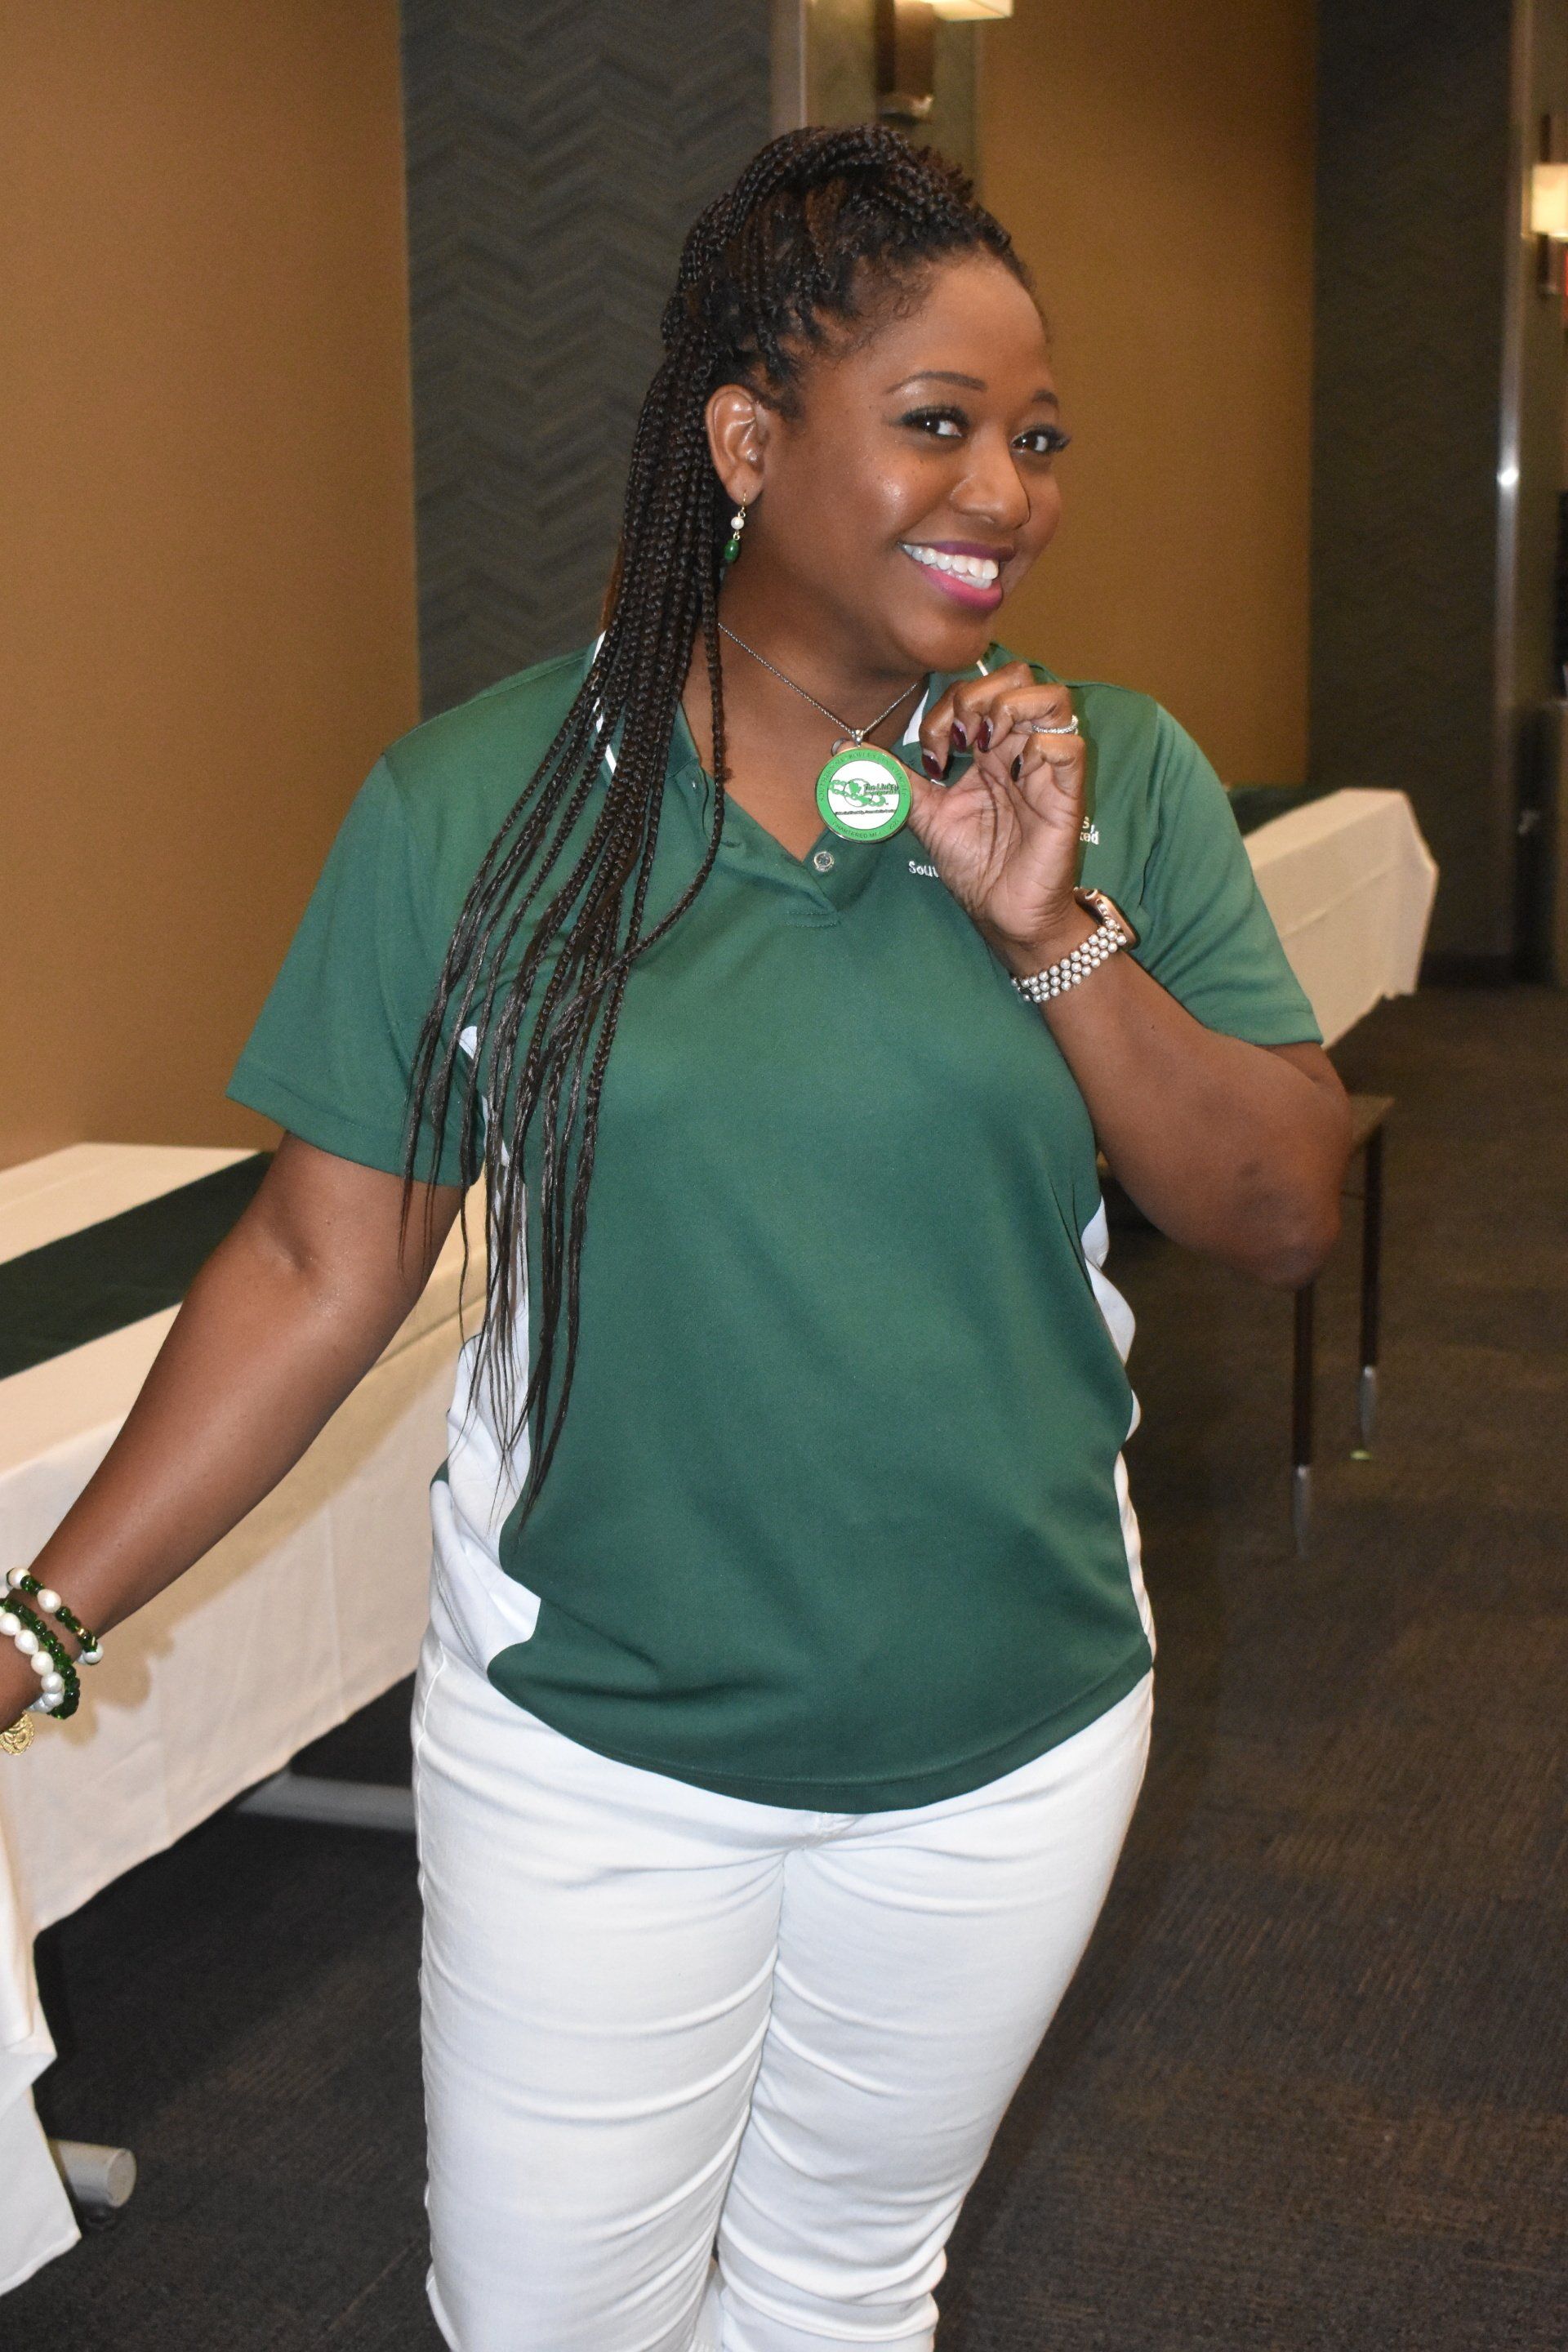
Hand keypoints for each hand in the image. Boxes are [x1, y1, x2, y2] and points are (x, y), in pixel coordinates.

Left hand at [900, 662, 1089, 964]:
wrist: (1001, 911)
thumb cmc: (974, 864)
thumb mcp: (925, 815)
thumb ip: (894, 780)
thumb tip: (844, 750)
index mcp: (989, 750)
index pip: (975, 690)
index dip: (946, 709)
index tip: (932, 755)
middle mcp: (1018, 749)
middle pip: (1016, 678)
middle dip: (978, 696)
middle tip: (960, 738)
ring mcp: (1044, 769)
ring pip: (1052, 701)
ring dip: (1013, 708)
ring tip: (988, 743)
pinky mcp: (1066, 796)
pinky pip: (1069, 746)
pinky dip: (1042, 746)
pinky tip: (1015, 770)